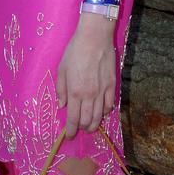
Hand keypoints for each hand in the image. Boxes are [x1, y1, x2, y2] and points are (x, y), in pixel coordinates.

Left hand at [56, 14, 115, 138]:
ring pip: (99, 116)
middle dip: (81, 128)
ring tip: (89, 125)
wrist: (95, 38)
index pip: (73, 119)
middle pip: (87, 121)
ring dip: (93, 124)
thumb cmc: (75, 51)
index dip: (70, 130)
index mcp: (75, 92)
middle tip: (78, 129)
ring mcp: (103, 92)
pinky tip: (101, 111)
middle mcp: (89, 96)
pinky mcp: (112, 86)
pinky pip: (109, 106)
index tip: (69, 136)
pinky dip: (105, 112)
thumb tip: (61, 105)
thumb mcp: (61, 68)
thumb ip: (61, 89)